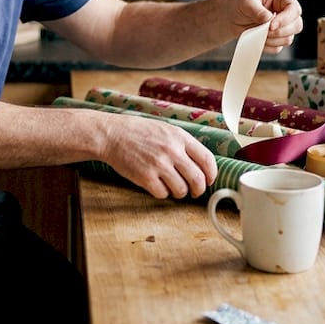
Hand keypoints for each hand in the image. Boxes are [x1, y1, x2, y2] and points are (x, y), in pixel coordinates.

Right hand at [101, 116, 217, 198]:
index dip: (211, 174)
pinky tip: (157, 186)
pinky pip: (162, 194)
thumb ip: (183, 144)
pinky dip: (162, 193)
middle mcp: (172, 151)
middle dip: (198, 190)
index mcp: (180, 137)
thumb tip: (201, 164)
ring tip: (173, 188)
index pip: (207, 160)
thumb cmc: (139, 132)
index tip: (209, 180)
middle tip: (194, 192)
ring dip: (179, 193)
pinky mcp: (145, 177)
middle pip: (198, 179)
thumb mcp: (166, 129)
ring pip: (181, 190)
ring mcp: (159, 165)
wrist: (112, 134)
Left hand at [230, 0, 303, 52]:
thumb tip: (269, 18)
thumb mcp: (246, 3)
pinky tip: (257, 39)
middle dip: (280, 32)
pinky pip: (278, 48)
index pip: (294, 9)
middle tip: (264, 32)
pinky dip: (267, 46)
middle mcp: (285, 13)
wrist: (230, 17)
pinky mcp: (276, 39)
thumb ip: (258, 10)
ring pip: (288, 39)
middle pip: (297, 26)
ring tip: (258, 33)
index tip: (271, 26)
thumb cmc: (239, 4)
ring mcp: (282, 27)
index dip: (286, 19)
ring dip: (272, 40)